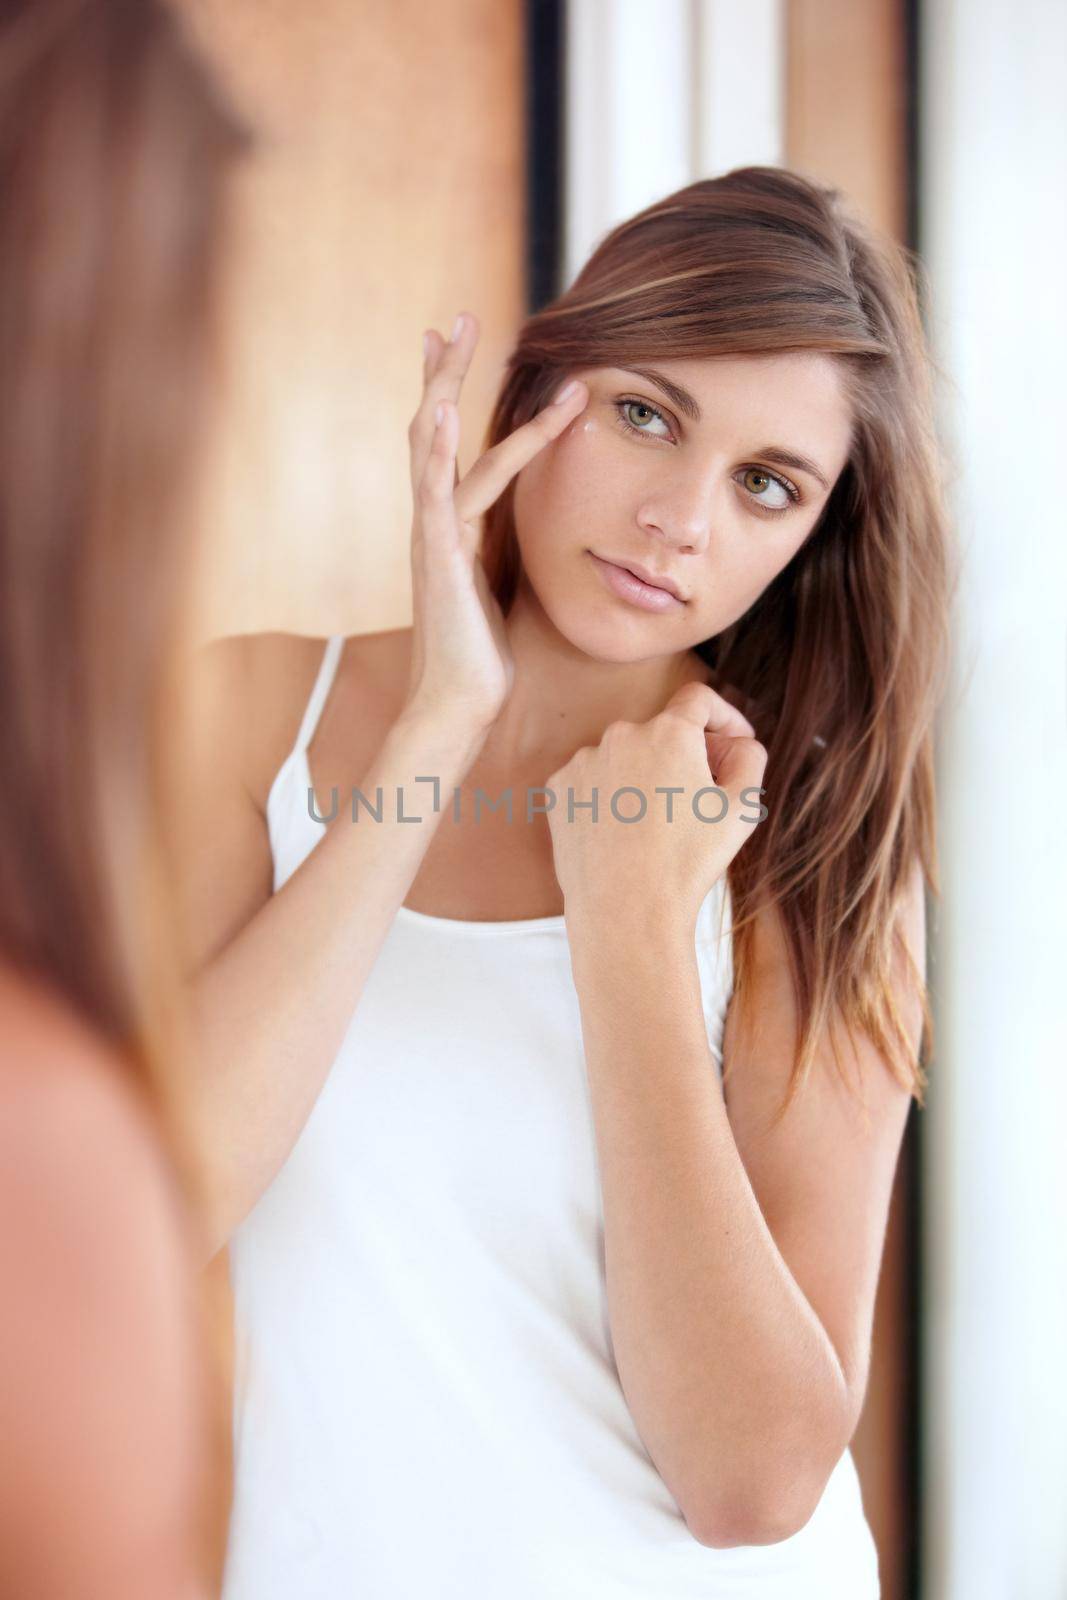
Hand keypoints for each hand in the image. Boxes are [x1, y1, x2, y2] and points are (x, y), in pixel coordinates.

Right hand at [403, 311, 587, 735]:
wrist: (457, 706)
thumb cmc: (479, 658)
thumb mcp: (494, 592)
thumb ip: (494, 556)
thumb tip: (512, 541)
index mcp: (448, 526)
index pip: (445, 445)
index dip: (448, 390)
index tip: (449, 343)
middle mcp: (433, 522)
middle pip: (432, 428)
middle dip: (444, 371)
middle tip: (458, 317)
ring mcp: (433, 536)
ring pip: (436, 445)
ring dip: (450, 385)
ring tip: (462, 333)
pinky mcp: (442, 558)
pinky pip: (443, 495)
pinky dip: (443, 452)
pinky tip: (448, 411)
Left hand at [544, 681, 767, 930]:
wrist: (626, 910)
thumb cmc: (689, 862)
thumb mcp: (743, 808)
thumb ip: (749, 756)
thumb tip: (737, 739)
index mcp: (669, 732)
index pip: (698, 700)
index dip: (723, 716)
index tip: (730, 742)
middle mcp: (621, 734)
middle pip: (661, 731)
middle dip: (683, 756)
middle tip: (696, 801)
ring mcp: (583, 760)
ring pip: (625, 757)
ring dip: (643, 777)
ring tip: (654, 828)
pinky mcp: (558, 788)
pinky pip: (593, 780)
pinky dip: (609, 797)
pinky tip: (621, 833)